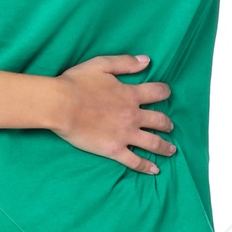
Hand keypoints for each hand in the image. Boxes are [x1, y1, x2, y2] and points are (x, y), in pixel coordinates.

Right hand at [51, 53, 174, 171]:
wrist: (60, 105)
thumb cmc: (77, 83)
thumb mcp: (102, 64)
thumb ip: (126, 62)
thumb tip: (147, 60)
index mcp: (130, 94)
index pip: (156, 92)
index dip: (164, 92)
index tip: (167, 93)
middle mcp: (133, 115)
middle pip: (159, 120)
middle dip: (167, 124)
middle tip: (170, 127)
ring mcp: (125, 134)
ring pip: (153, 143)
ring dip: (165, 147)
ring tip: (171, 151)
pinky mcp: (114, 150)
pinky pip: (134, 161)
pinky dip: (146, 166)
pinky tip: (155, 170)